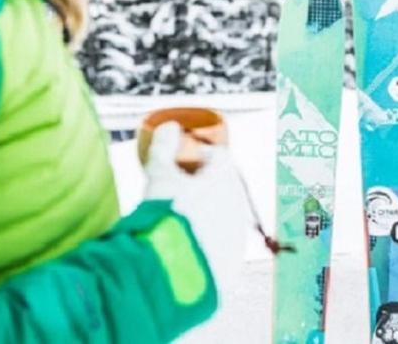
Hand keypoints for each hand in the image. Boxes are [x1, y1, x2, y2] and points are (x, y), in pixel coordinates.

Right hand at [143, 122, 248, 295]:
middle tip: (176, 189)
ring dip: (206, 213)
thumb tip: (169, 126)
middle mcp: (238, 204)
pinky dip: (207, 239)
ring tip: (178, 220)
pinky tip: (186, 245)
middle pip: (222, 184)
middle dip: (202, 183)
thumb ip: (163, 148)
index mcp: (225, 178)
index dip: (198, 154)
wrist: (176, 271)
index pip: (218, 156)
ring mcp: (237, 234)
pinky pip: (222, 243)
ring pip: (223, 215)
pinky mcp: (233, 262)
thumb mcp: (159, 176)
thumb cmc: (168, 215)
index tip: (180, 160)